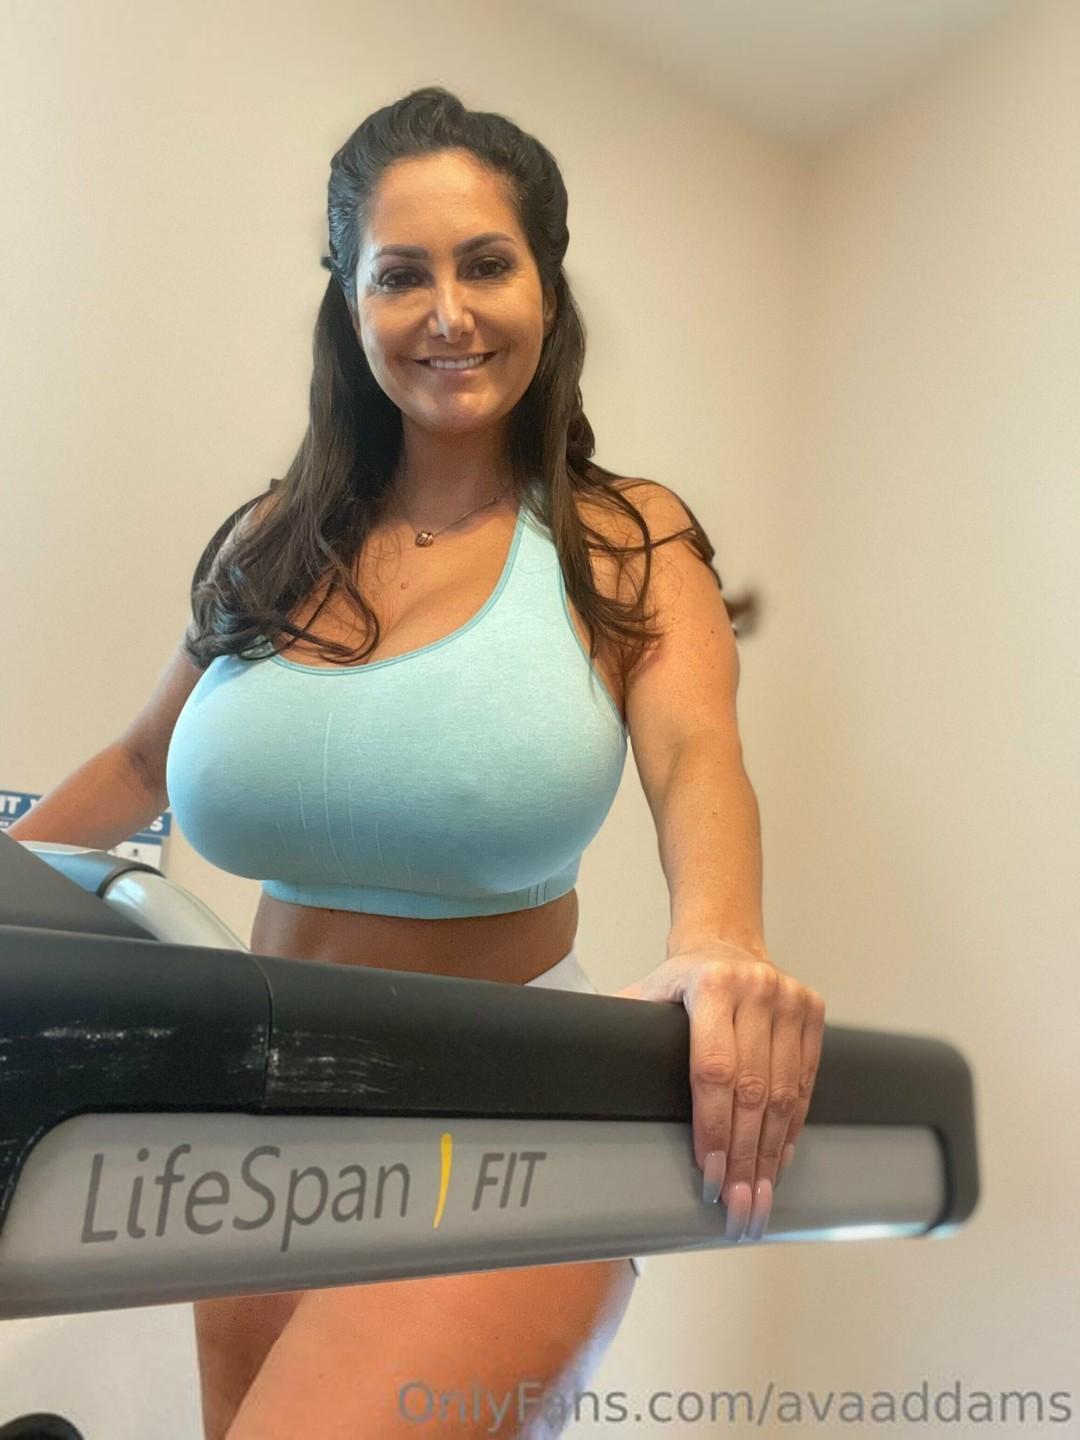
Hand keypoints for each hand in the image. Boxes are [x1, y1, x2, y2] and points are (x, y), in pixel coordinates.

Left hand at [616, 941, 825, 1242]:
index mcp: (709, 985)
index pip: (713, 1069)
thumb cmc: (679, 982)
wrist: (726, 945)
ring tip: (758, 1196)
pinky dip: (792, 1126)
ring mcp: (789, 999)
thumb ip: (615, 1028)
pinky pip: (805, 1081)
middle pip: (752, 1090)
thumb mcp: (645, 993)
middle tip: (737, 1204)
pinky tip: (777, 1159)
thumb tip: (570, 1066)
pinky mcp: (812, 1012)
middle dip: (744, 1155)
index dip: (712, 1127)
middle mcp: (755, 989)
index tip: (709, 1173)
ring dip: (770, 1151)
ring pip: (784, 1092)